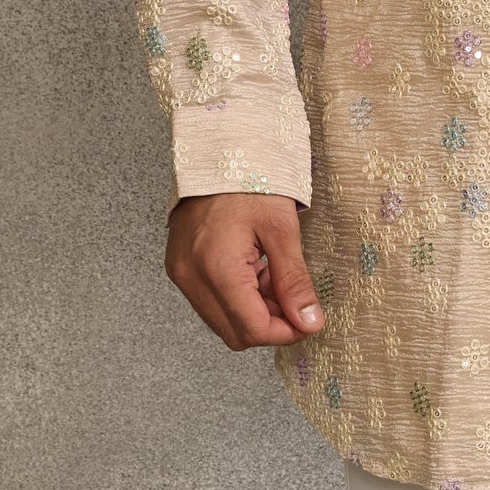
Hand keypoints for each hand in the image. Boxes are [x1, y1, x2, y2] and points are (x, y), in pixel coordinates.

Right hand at [165, 192, 321, 348]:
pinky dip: (238, 300)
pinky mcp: (180, 270)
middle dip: (271, 324)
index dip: (286, 333)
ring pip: (223, 322)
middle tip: (293, 298)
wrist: (215, 155)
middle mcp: (191, 277)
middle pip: (236, 334)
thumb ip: (294, 281)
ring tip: (272, 277)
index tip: (308, 320)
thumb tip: (309, 322)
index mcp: (217, 267)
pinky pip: (211, 304)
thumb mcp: (282, 229)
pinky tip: (254, 273)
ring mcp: (182, 275)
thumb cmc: (249, 182)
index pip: (252, 329)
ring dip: (254, 312)